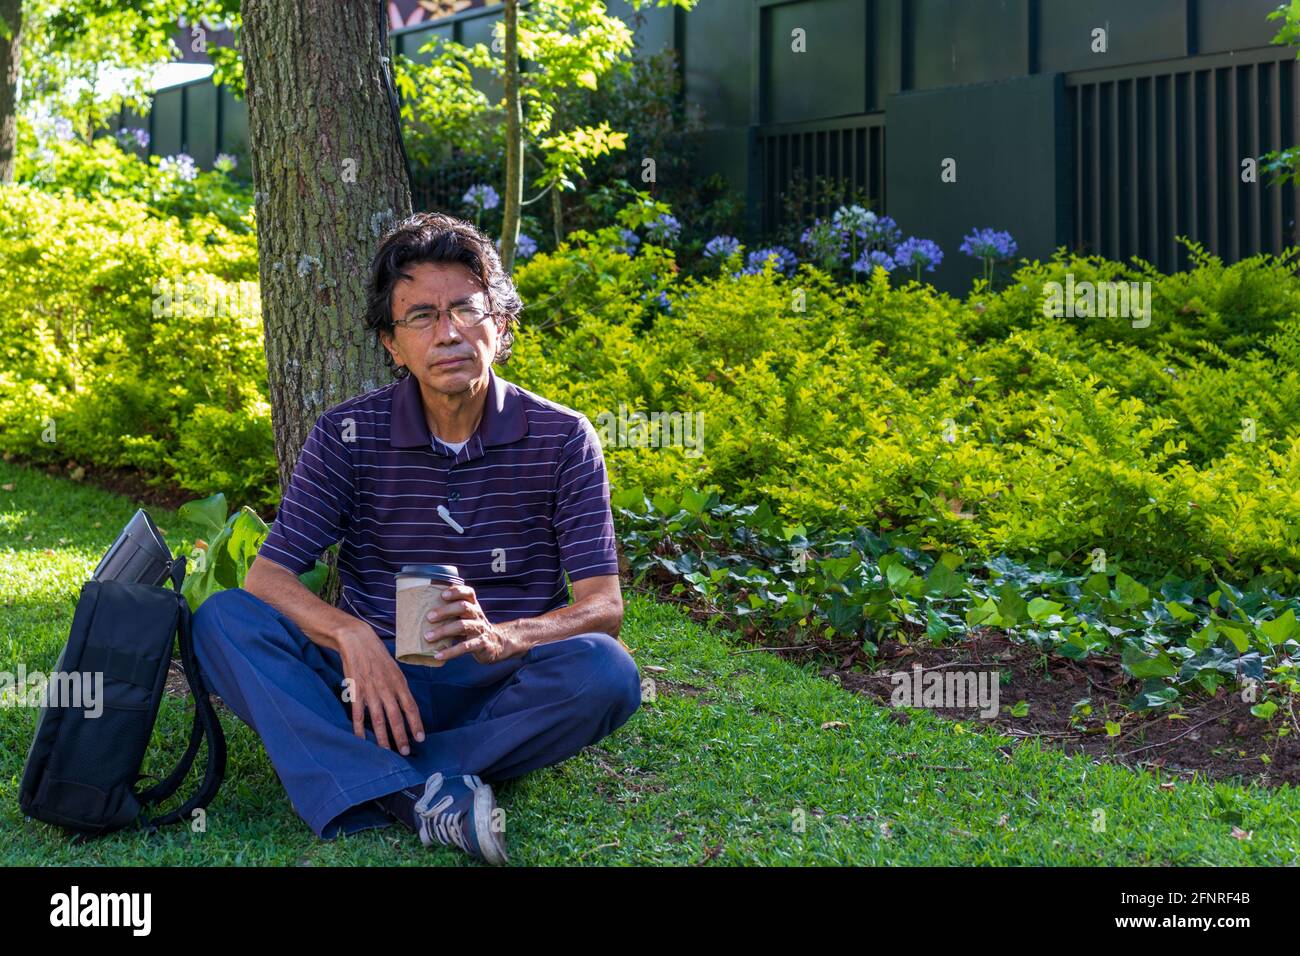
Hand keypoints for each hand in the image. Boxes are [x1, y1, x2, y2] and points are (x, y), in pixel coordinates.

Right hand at [336, 623, 425, 754]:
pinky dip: (359, 728)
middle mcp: (387, 689)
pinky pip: (358, 714)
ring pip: (378, 720)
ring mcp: (371, 691)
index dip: (416, 724)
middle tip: (405, 752)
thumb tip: (406, 704)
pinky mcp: (356, 691)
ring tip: (387, 752)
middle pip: (396, 718)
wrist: (357, 640)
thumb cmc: (378, 655)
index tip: (420, 739)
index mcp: (400, 683)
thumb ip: (400, 687)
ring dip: (383, 738)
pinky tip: (361, 740)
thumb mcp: (395, 669)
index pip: (411, 708)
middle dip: (401, 737)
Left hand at [425, 583, 524, 663]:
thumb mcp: (466, 616)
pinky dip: (450, 652)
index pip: (468, 593)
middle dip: (445, 611)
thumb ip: (451, 611)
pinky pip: (464, 647)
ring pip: (462, 626)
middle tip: (429, 617)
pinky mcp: (480, 644)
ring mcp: (480, 629)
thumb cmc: (473, 628)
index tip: (442, 595)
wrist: (496, 643)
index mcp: (473, 606)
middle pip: (463, 607)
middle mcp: (477, 615)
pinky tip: (438, 655)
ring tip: (428, 637)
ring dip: (443, 631)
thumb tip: (422, 609)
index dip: (456, 592)